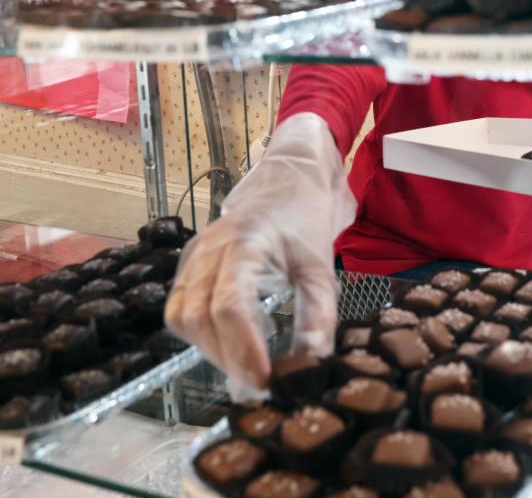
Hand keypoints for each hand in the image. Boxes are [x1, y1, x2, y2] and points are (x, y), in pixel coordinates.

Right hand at [165, 113, 355, 390]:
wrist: (287, 179)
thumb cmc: (305, 220)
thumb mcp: (321, 267)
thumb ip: (318, 315)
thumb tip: (311, 364)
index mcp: (246, 243)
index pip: (230, 305)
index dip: (243, 349)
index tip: (265, 380)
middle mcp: (210, 249)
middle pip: (199, 317)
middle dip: (227, 357)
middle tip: (259, 383)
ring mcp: (193, 255)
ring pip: (181, 316)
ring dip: (210, 349)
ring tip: (246, 364)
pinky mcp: (188, 263)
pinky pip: (179, 307)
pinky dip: (199, 334)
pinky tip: (230, 342)